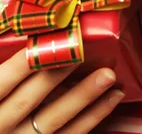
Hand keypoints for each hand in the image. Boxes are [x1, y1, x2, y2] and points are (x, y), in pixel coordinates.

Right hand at [0, 49, 123, 132]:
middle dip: (56, 75)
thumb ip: (5, 66)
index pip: (3, 81)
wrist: (5, 131)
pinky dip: (94, 116)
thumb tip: (28, 35)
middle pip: (29, 100)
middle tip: (82, 52)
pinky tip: (113, 97)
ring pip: (54, 119)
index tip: (46, 41)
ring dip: (84, 95)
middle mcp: (2, 124)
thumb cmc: (2, 100)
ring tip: (108, 74)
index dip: (24, 63)